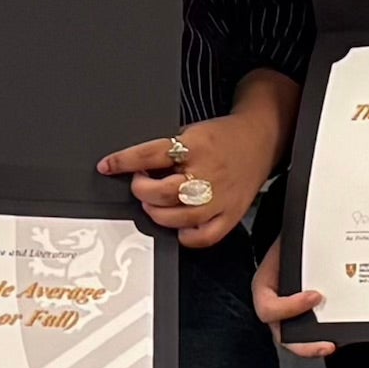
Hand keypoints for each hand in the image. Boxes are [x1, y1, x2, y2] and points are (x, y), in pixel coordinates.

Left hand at [100, 107, 274, 248]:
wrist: (262, 138)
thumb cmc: (224, 136)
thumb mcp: (192, 131)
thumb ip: (167, 150)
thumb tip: (135, 167)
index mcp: (197, 146)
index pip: (151, 154)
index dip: (124, 161)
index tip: (107, 166)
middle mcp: (209, 173)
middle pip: (162, 192)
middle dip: (142, 189)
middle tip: (142, 183)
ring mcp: (221, 197)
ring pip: (178, 218)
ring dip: (157, 213)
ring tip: (156, 203)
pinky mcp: (231, 213)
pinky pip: (204, 236)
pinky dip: (186, 236)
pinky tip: (179, 224)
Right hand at [250, 241, 331, 356]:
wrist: (302, 239)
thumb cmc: (293, 240)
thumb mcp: (289, 241)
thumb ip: (296, 246)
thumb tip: (319, 240)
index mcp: (264, 287)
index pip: (268, 308)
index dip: (289, 308)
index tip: (316, 296)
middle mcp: (275, 304)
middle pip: (282, 335)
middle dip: (303, 345)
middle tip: (327, 345)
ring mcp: (290, 313)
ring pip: (297, 339)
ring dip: (314, 345)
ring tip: (334, 345)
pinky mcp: (306, 315)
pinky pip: (311, 331)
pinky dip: (324, 335)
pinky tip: (342, 336)